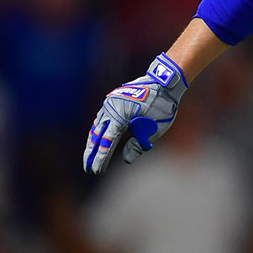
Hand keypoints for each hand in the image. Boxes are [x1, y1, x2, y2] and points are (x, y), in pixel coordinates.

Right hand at [82, 53, 187, 174]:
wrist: (164, 82)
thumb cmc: (162, 106)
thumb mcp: (154, 130)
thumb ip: (138, 145)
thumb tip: (126, 160)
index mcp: (120, 116)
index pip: (107, 142)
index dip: (101, 158)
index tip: (96, 170)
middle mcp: (111, 108)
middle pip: (97, 135)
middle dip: (92, 152)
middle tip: (87, 168)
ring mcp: (110, 102)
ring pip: (97, 126)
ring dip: (93, 142)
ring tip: (90, 156)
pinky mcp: (113, 100)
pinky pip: (102, 118)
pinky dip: (99, 130)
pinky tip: (97, 139)